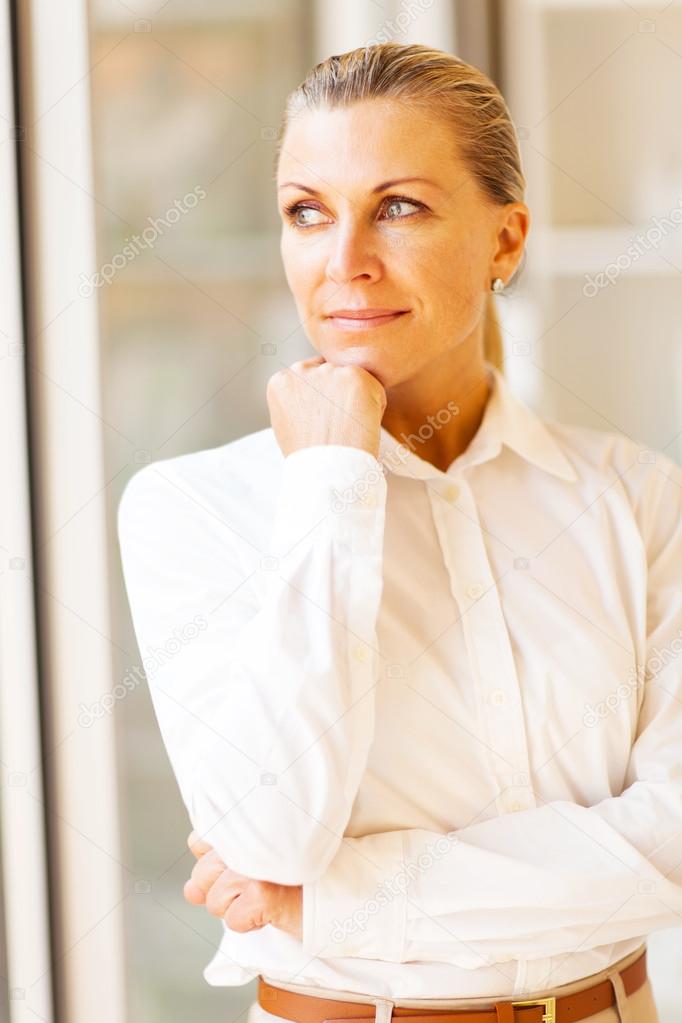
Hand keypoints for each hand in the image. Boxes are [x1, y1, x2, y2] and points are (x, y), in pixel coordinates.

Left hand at [184, 830, 302, 939]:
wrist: (342, 889)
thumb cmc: (300, 872)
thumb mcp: (257, 857)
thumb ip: (218, 866)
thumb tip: (189, 890)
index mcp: (245, 821)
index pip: (199, 842)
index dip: (214, 863)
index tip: (241, 866)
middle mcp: (246, 837)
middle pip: (201, 875)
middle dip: (223, 889)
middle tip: (258, 883)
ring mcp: (251, 864)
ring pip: (214, 901)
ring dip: (238, 907)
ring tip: (268, 893)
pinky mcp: (260, 893)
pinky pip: (233, 920)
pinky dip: (251, 923)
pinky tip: (273, 909)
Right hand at [266, 355, 386, 458]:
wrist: (328, 474)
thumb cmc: (311, 461)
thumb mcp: (288, 425)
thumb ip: (297, 401)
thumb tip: (312, 394)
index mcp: (281, 382)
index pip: (310, 378)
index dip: (323, 401)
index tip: (325, 423)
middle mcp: (300, 371)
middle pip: (331, 374)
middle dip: (339, 397)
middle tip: (339, 429)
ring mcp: (328, 372)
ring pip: (353, 380)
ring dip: (357, 402)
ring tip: (348, 430)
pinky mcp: (354, 376)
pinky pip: (375, 388)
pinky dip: (375, 407)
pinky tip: (360, 427)